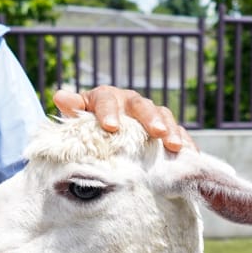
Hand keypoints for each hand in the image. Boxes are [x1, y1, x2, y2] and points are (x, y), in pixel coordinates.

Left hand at [53, 86, 192, 152]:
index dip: (109, 111)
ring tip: (175, 147)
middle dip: (150, 119)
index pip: (107, 98)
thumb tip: (61, 97)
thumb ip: (73, 111)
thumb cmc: (87, 131)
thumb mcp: (77, 122)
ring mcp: (150, 116)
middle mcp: (130, 103)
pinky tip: (191, 156)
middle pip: (142, 106)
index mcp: (106, 98)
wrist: (104, 140)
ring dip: (171, 131)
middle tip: (156, 132)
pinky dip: (185, 144)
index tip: (111, 127)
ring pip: (164, 118)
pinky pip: (178, 134)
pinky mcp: (165, 132)